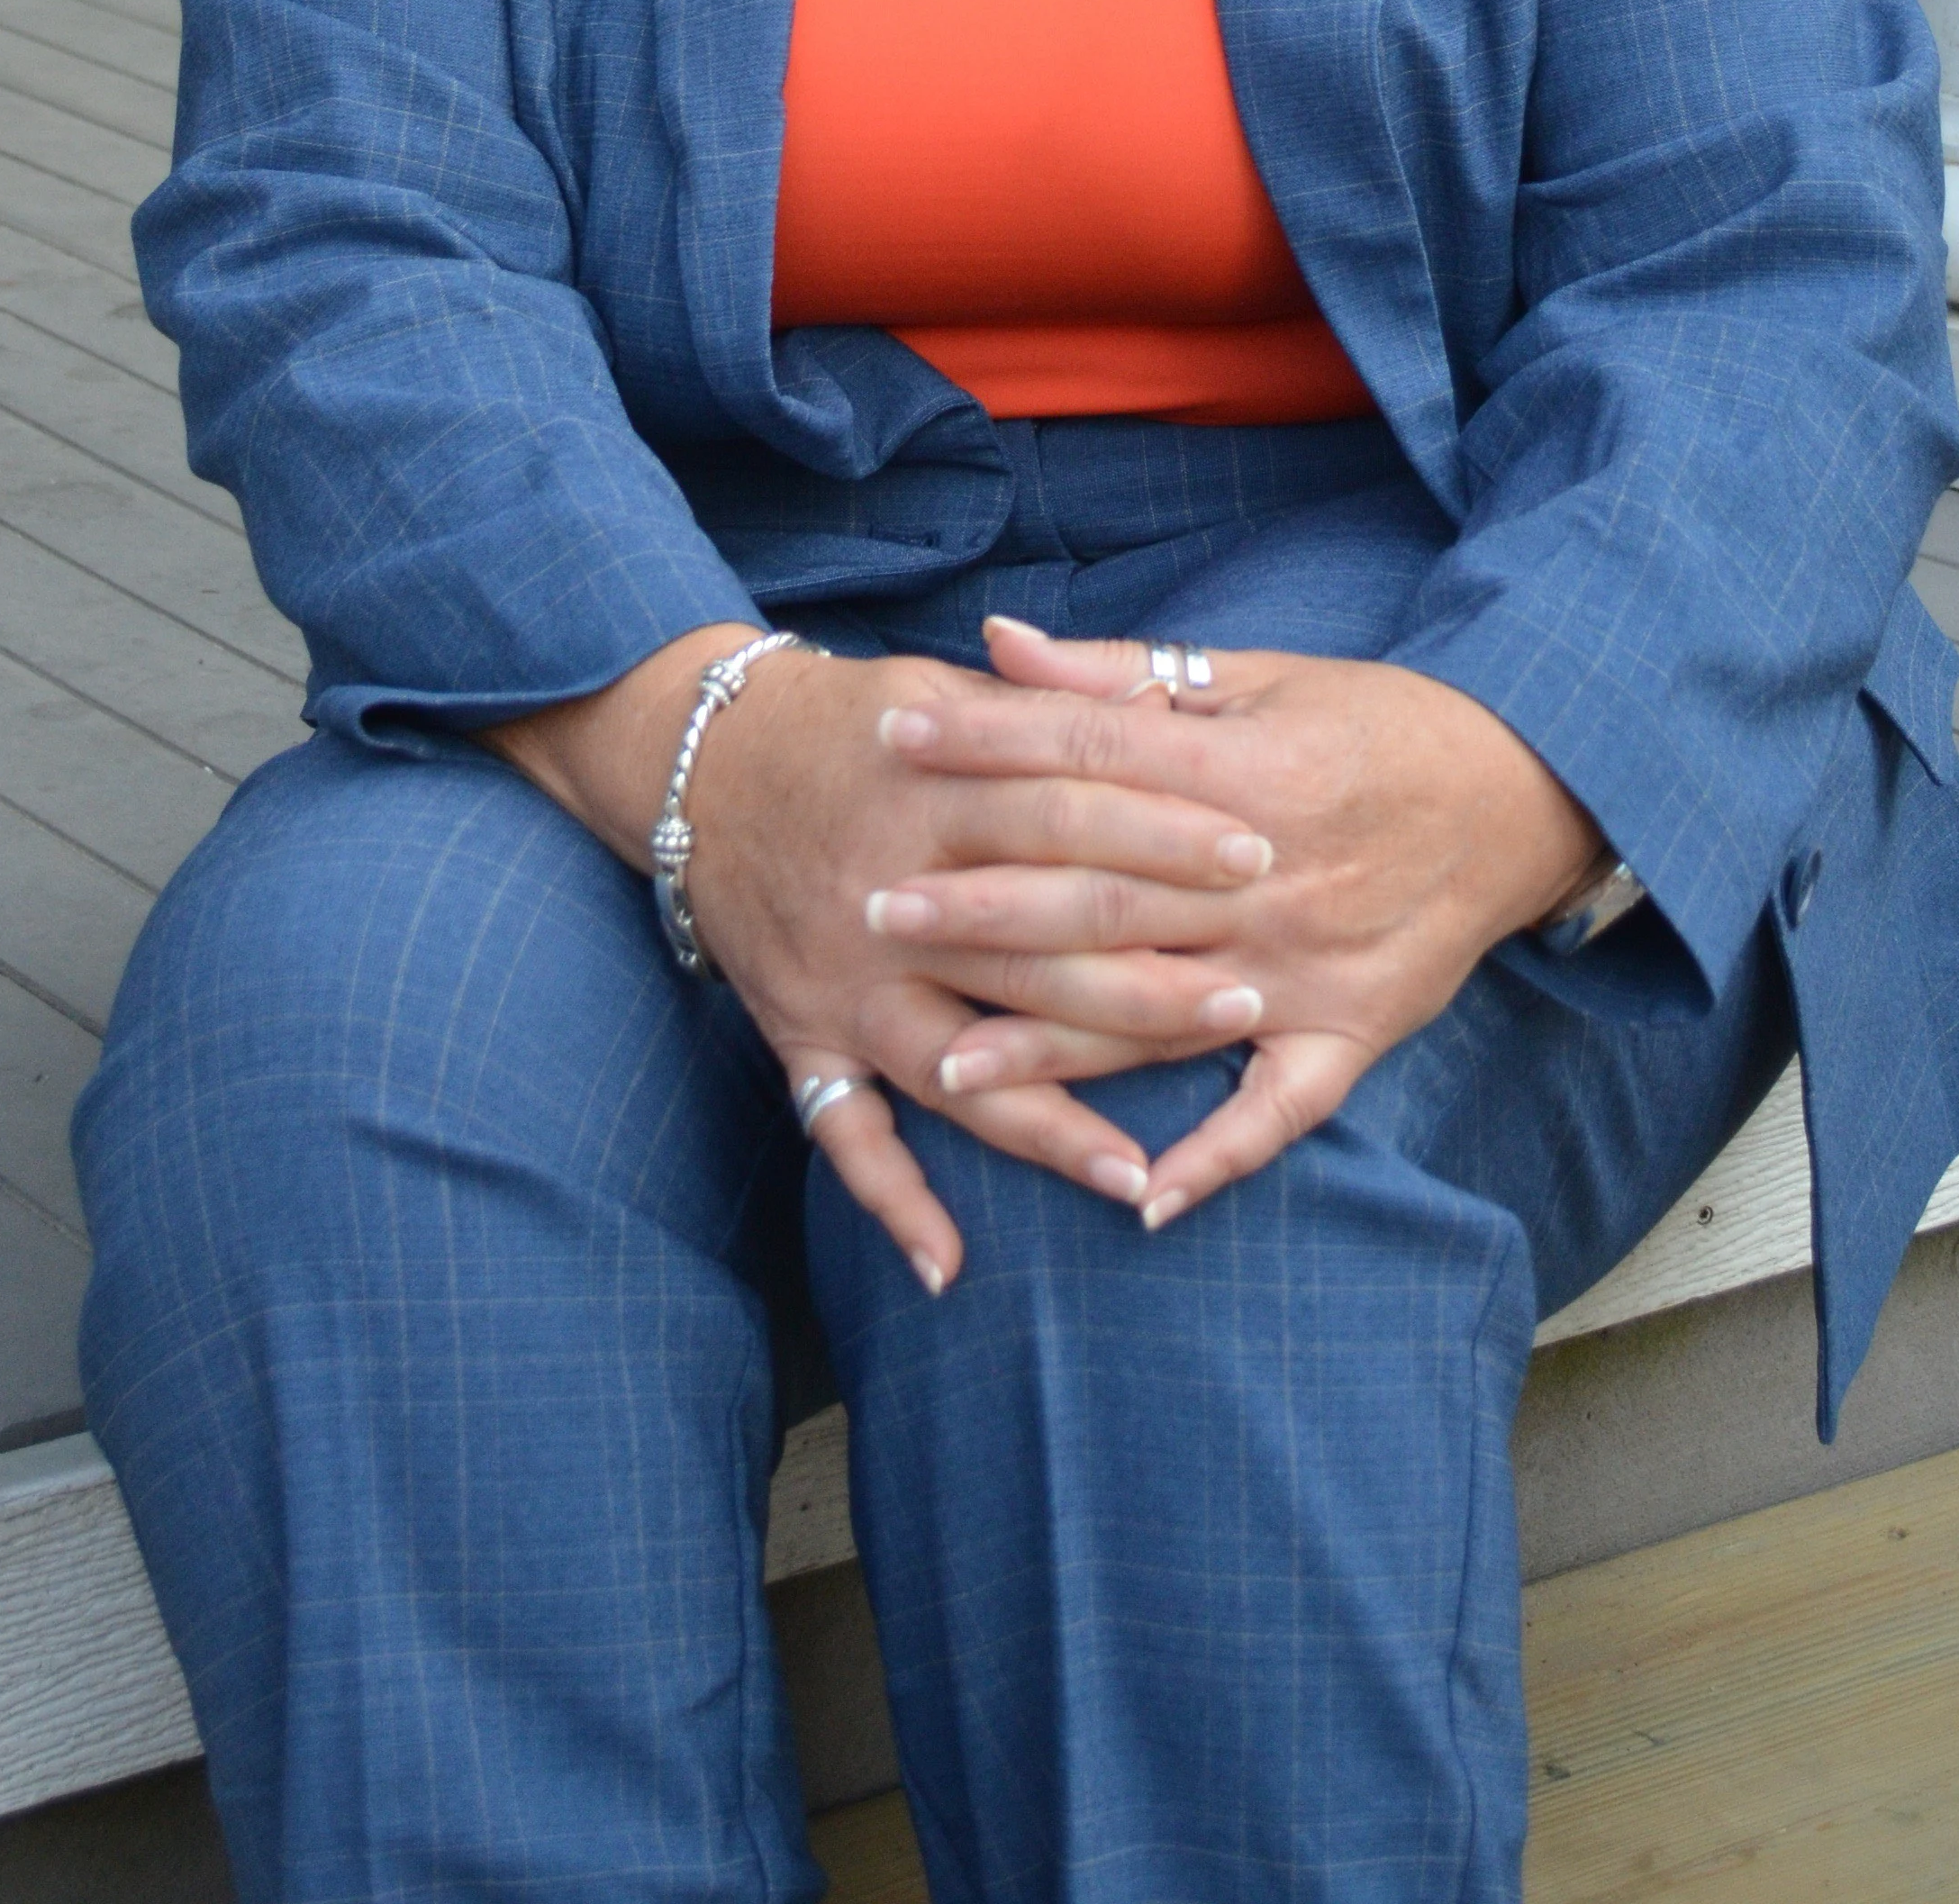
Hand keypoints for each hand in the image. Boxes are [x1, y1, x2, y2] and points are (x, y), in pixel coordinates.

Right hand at [485, 631, 1279, 1291]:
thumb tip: (1163, 708)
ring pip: (955, 1067)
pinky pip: (843, 1132)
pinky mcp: (800, 1033)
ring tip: (1137, 1176)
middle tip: (1245, 1003)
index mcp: (932, 794)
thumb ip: (1046, 712)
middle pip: (1032, 951)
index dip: (1165, 836)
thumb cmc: (849, 722)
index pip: (1068, 817)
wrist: (702, 759)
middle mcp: (888, 897)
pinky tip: (950, 1268)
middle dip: (1144, 985)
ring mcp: (843, 979)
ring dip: (1045, 1126)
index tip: (1256, 858)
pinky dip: (891, 1201)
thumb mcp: (943, 690)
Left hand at [857, 616, 1603, 1234]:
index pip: (1091, 758)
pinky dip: (1215, 1162)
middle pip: (1104, 894)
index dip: (988, 742)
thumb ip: (1122, 675)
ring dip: (1053, 1047)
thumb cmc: (1380, 723)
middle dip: (984, 905)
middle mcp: (1270, 880)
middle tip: (875, 912)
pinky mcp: (1353, 1034)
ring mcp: (1309, 969)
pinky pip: (1279, 1113)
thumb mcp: (1259, 675)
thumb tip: (997, 642)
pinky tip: (1139, 1202)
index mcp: (1249, 773)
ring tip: (945, 1068)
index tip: (894, 738)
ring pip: (1162, 1015)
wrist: (1527, 789)